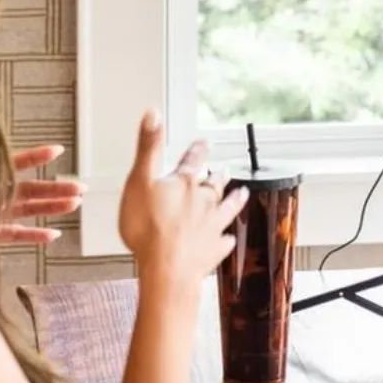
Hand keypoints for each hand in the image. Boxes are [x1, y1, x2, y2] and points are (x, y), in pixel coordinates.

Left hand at [0, 145, 85, 246]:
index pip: (16, 163)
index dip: (37, 156)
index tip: (59, 150)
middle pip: (30, 188)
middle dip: (57, 188)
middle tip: (81, 188)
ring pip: (28, 209)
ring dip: (53, 207)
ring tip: (76, 204)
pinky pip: (16, 234)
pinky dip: (35, 235)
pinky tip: (54, 234)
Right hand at [118, 111, 247, 292]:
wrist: (166, 268)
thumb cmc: (148, 228)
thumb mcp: (140, 180)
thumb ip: (148, 147)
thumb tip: (153, 114)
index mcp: (184, 184)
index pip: (193, 160)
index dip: (197, 149)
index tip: (204, 143)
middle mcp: (203, 202)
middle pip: (214, 184)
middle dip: (218, 175)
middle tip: (226, 169)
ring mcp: (211, 226)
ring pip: (227, 209)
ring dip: (234, 200)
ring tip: (242, 193)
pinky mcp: (212, 251)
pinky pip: (224, 242)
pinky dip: (227, 239)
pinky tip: (230, 238)